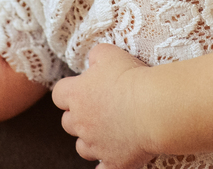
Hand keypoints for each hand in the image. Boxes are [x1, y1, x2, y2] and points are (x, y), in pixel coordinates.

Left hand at [52, 43, 154, 168]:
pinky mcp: (114, 162)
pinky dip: (106, 165)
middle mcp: (81, 122)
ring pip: (82, 147)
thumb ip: (96, 56)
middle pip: (68, 123)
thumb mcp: (109, 54)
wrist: (154, 108)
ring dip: (91, 140)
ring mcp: (96, 145)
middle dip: (79, 116)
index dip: (69, 91)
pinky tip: (114, 158)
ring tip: (108, 131)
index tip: (82, 88)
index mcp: (77, 95)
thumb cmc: (132, 78)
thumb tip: (92, 62)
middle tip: (99, 108)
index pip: (59, 94)